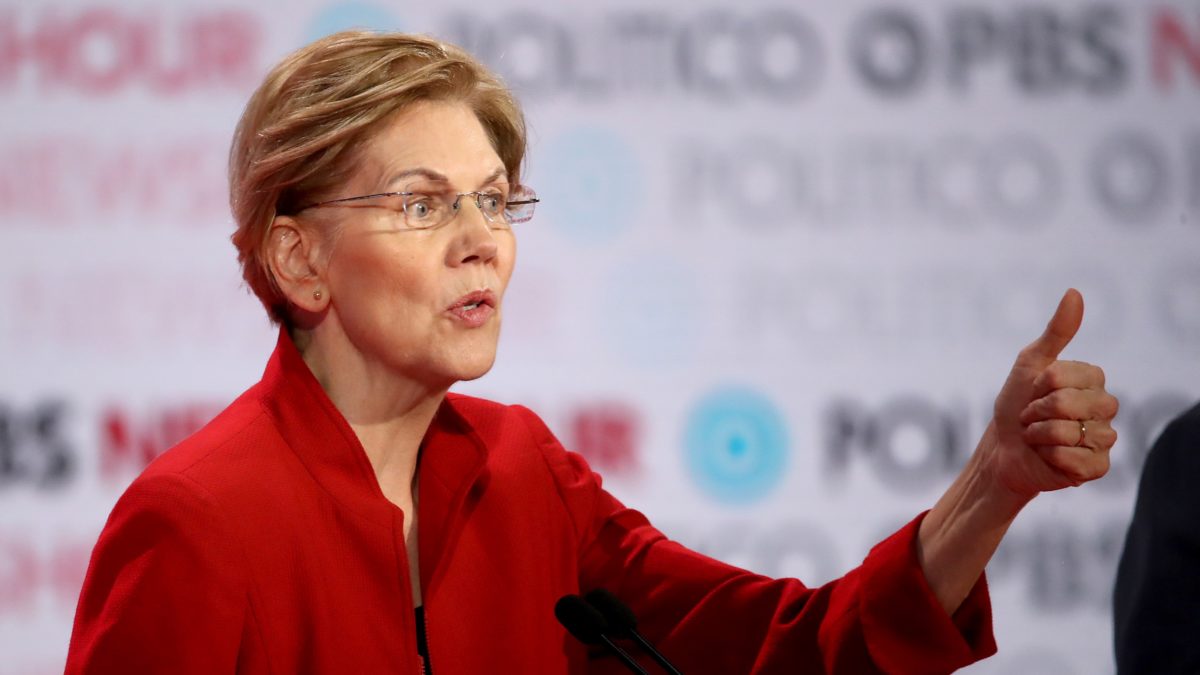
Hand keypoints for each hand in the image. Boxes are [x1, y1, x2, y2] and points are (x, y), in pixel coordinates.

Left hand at [989, 289, 1118, 498]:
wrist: (1001, 448)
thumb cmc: (1015, 404)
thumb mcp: (1030, 363)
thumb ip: (1057, 331)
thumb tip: (1075, 293)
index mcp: (1093, 380)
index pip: (1068, 376)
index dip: (1041, 385)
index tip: (1033, 391)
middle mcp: (1105, 407)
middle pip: (1071, 404)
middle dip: (1038, 411)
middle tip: (1031, 416)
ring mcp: (1104, 438)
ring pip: (1071, 433)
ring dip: (1040, 435)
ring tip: (1037, 437)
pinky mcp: (1097, 467)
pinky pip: (1078, 461)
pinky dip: (1051, 457)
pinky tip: (1047, 456)